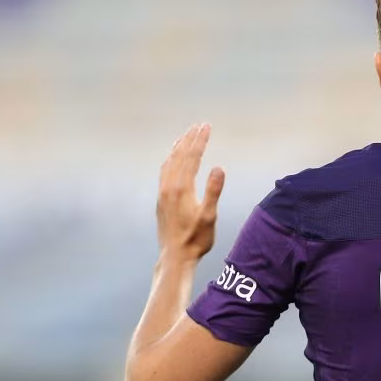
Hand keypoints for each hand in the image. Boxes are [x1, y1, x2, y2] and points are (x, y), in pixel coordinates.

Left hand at [157, 123, 224, 261]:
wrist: (175, 256)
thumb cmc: (196, 238)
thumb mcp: (209, 216)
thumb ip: (213, 191)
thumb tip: (219, 168)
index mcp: (182, 188)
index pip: (192, 157)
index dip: (200, 140)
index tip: (207, 126)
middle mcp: (169, 186)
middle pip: (180, 156)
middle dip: (191, 139)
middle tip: (200, 125)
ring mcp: (163, 192)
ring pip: (169, 162)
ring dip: (179, 147)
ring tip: (186, 136)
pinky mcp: (161, 199)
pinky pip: (164, 171)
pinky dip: (170, 160)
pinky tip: (172, 160)